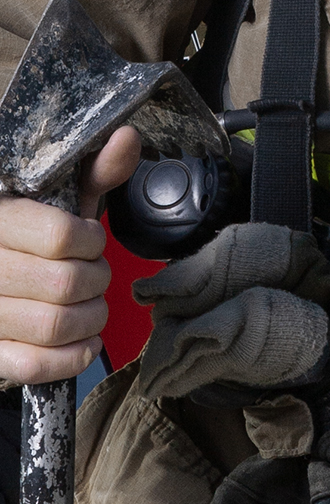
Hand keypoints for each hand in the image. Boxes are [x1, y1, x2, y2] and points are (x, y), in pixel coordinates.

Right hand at [0, 124, 139, 384]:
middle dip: (96, 281)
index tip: (91, 240)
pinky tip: (82, 340)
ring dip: (90, 318)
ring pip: (53, 325)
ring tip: (90, 306)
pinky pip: (33, 365)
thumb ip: (93, 174)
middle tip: (94, 275)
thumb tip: (127, 138)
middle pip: (64, 283)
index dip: (91, 241)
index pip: (60, 236)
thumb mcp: (55, 202)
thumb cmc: (27, 239)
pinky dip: (71, 357)